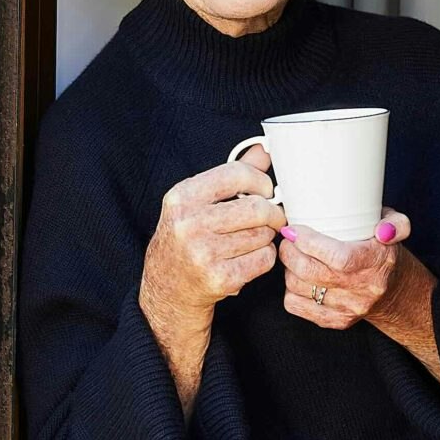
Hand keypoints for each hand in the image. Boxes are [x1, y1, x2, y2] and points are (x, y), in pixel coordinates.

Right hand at [140, 147, 282, 396]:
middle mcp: (189, 223)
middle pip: (257, 208)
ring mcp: (203, 253)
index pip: (236, 174)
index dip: (260, 181)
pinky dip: (264, 257)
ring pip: (263, 234)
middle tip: (272, 218)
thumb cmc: (187, 239)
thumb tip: (263, 151)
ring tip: (252, 239)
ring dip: (266, 237)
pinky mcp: (219, 278)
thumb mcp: (197, 202)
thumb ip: (230, 175)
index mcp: (182, 197)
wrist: (167, 288)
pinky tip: (249, 258)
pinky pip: (263, 259)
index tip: (266, 191)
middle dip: (272, 213)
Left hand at [279, 211, 415, 333]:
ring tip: (293, 255)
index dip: (308, 242)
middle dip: (289, 252)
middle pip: (310, 272)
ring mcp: (347, 308)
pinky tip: (297, 276)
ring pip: (298, 288)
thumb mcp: (396, 227)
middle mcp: (362, 289)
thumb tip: (383, 230)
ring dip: (288, 268)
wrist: (392, 291)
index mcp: (376, 262)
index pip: (337, 257)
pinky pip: (296, 306)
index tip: (294, 229)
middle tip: (287, 239)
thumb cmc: (384, 251)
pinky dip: (290, 289)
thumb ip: (396, 224)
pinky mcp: (335, 320)